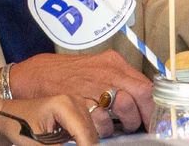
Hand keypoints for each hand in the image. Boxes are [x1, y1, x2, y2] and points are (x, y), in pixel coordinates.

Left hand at [0, 95, 97, 145]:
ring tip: (61, 141)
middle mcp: (74, 100)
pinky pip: (88, 129)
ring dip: (83, 142)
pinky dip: (81, 139)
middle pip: (92, 134)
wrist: (10, 115)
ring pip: (92, 133)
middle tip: (59, 144)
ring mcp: (77, 103)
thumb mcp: (38, 144)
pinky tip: (66, 140)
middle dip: (84, 145)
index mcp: (64, 105)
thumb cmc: (18, 125)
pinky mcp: (78, 110)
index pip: (86, 135)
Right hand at [10, 50, 153, 136]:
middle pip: (142, 94)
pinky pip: (104, 118)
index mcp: (112, 62)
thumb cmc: (62, 74)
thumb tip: (140, 99)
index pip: (147, 84)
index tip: (157, 118)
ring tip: (116, 124)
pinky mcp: (81, 99)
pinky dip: (105, 127)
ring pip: (126, 108)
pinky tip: (98, 124)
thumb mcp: (94, 69)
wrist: (32, 77)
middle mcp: (106, 71)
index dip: (155, 105)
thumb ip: (117, 80)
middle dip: (145, 114)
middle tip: (142, 125)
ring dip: (126, 122)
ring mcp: (94, 85)